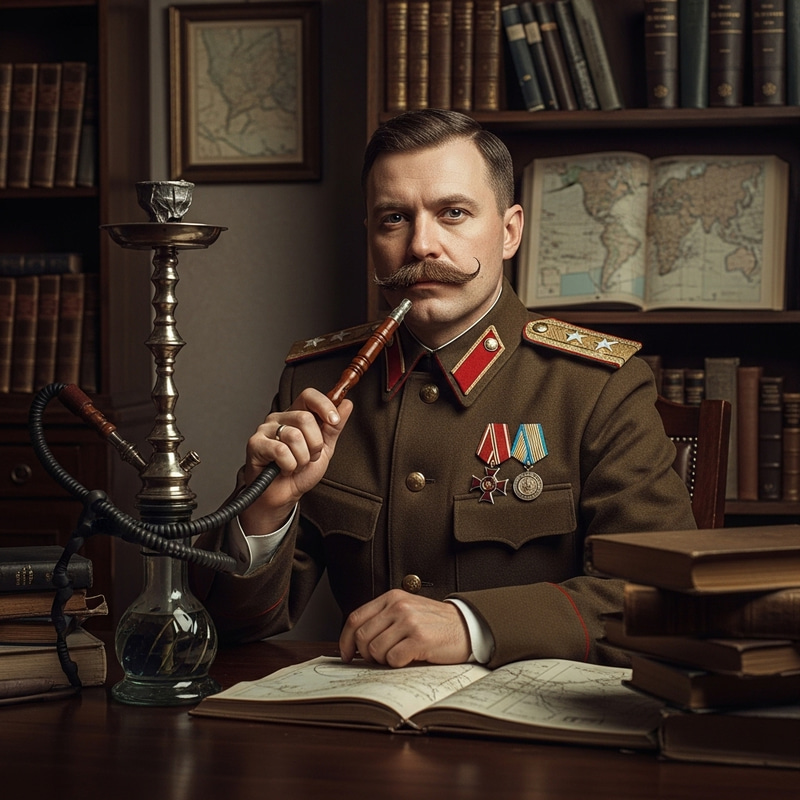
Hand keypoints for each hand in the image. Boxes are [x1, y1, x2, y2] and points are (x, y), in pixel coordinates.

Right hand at [239, 388, 352, 533]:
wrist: (283, 494)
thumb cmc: (300, 472)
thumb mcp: (324, 448)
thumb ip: (334, 427)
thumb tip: (346, 404)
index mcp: (296, 415)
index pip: (309, 396)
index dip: (324, 405)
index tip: (334, 420)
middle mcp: (279, 418)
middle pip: (305, 418)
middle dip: (315, 444)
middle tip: (310, 456)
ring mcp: (265, 429)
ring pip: (294, 436)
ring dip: (302, 458)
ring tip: (296, 464)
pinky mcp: (255, 444)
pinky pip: (281, 451)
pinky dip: (289, 465)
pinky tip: (284, 469)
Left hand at [339, 590, 470, 667]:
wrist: (467, 626)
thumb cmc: (435, 624)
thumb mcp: (407, 611)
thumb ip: (383, 619)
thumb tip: (355, 643)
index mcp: (392, 597)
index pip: (355, 618)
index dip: (345, 640)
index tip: (347, 654)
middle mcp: (399, 606)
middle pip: (362, 637)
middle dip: (366, 654)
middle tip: (379, 659)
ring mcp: (409, 621)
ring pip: (375, 650)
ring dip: (383, 661)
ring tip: (399, 656)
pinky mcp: (420, 638)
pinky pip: (393, 659)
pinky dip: (398, 664)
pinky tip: (410, 658)